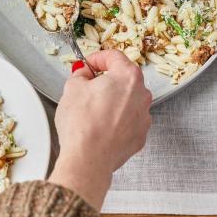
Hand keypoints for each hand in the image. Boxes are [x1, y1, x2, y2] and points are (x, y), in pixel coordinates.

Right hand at [49, 49, 151, 210]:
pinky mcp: (139, 136)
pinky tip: (100, 124)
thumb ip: (80, 74)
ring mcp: (143, 117)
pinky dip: (116, 118)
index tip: (87, 64)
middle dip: (105, 78)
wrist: (88, 160)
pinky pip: (127, 120)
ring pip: (126, 100)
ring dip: (111, 99)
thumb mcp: (72, 87)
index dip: (96, 58)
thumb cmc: (82, 123)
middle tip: (87, 84)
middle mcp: (142, 95)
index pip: (114, 56)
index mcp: (128, 76)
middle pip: (123, 77)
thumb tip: (84, 74)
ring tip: (91, 107)